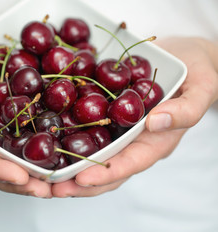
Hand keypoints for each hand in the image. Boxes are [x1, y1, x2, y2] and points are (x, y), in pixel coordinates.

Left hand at [51, 37, 217, 196]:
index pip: (130, 163)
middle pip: (106, 168)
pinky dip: (69, 137)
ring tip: (43, 175)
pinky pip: (88, 129)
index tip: (80, 180)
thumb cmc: (198, 72)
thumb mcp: (201, 88)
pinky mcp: (107, 114)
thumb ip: (186, 110)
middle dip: (79, 181)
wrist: (184, 56)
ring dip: (68, 165)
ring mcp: (119, 128)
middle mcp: (134, 139)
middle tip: (51, 188)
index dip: (105, 173)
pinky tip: (48, 139)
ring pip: (93, 153)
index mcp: (156, 140)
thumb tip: (156, 121)